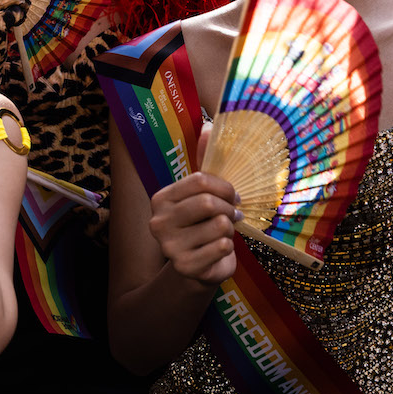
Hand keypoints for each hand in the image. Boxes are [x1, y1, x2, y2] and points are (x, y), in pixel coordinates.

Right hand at [149, 127, 239, 285]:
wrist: (196, 268)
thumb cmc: (201, 226)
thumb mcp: (201, 195)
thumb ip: (205, 161)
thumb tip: (209, 125)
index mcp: (161, 199)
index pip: (200, 180)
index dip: (225, 187)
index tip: (233, 195)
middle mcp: (159, 222)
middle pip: (209, 203)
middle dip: (229, 208)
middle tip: (232, 215)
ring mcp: (170, 246)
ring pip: (219, 225)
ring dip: (230, 229)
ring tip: (224, 233)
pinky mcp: (185, 266)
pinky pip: (221, 247)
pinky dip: (227, 247)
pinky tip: (218, 249)